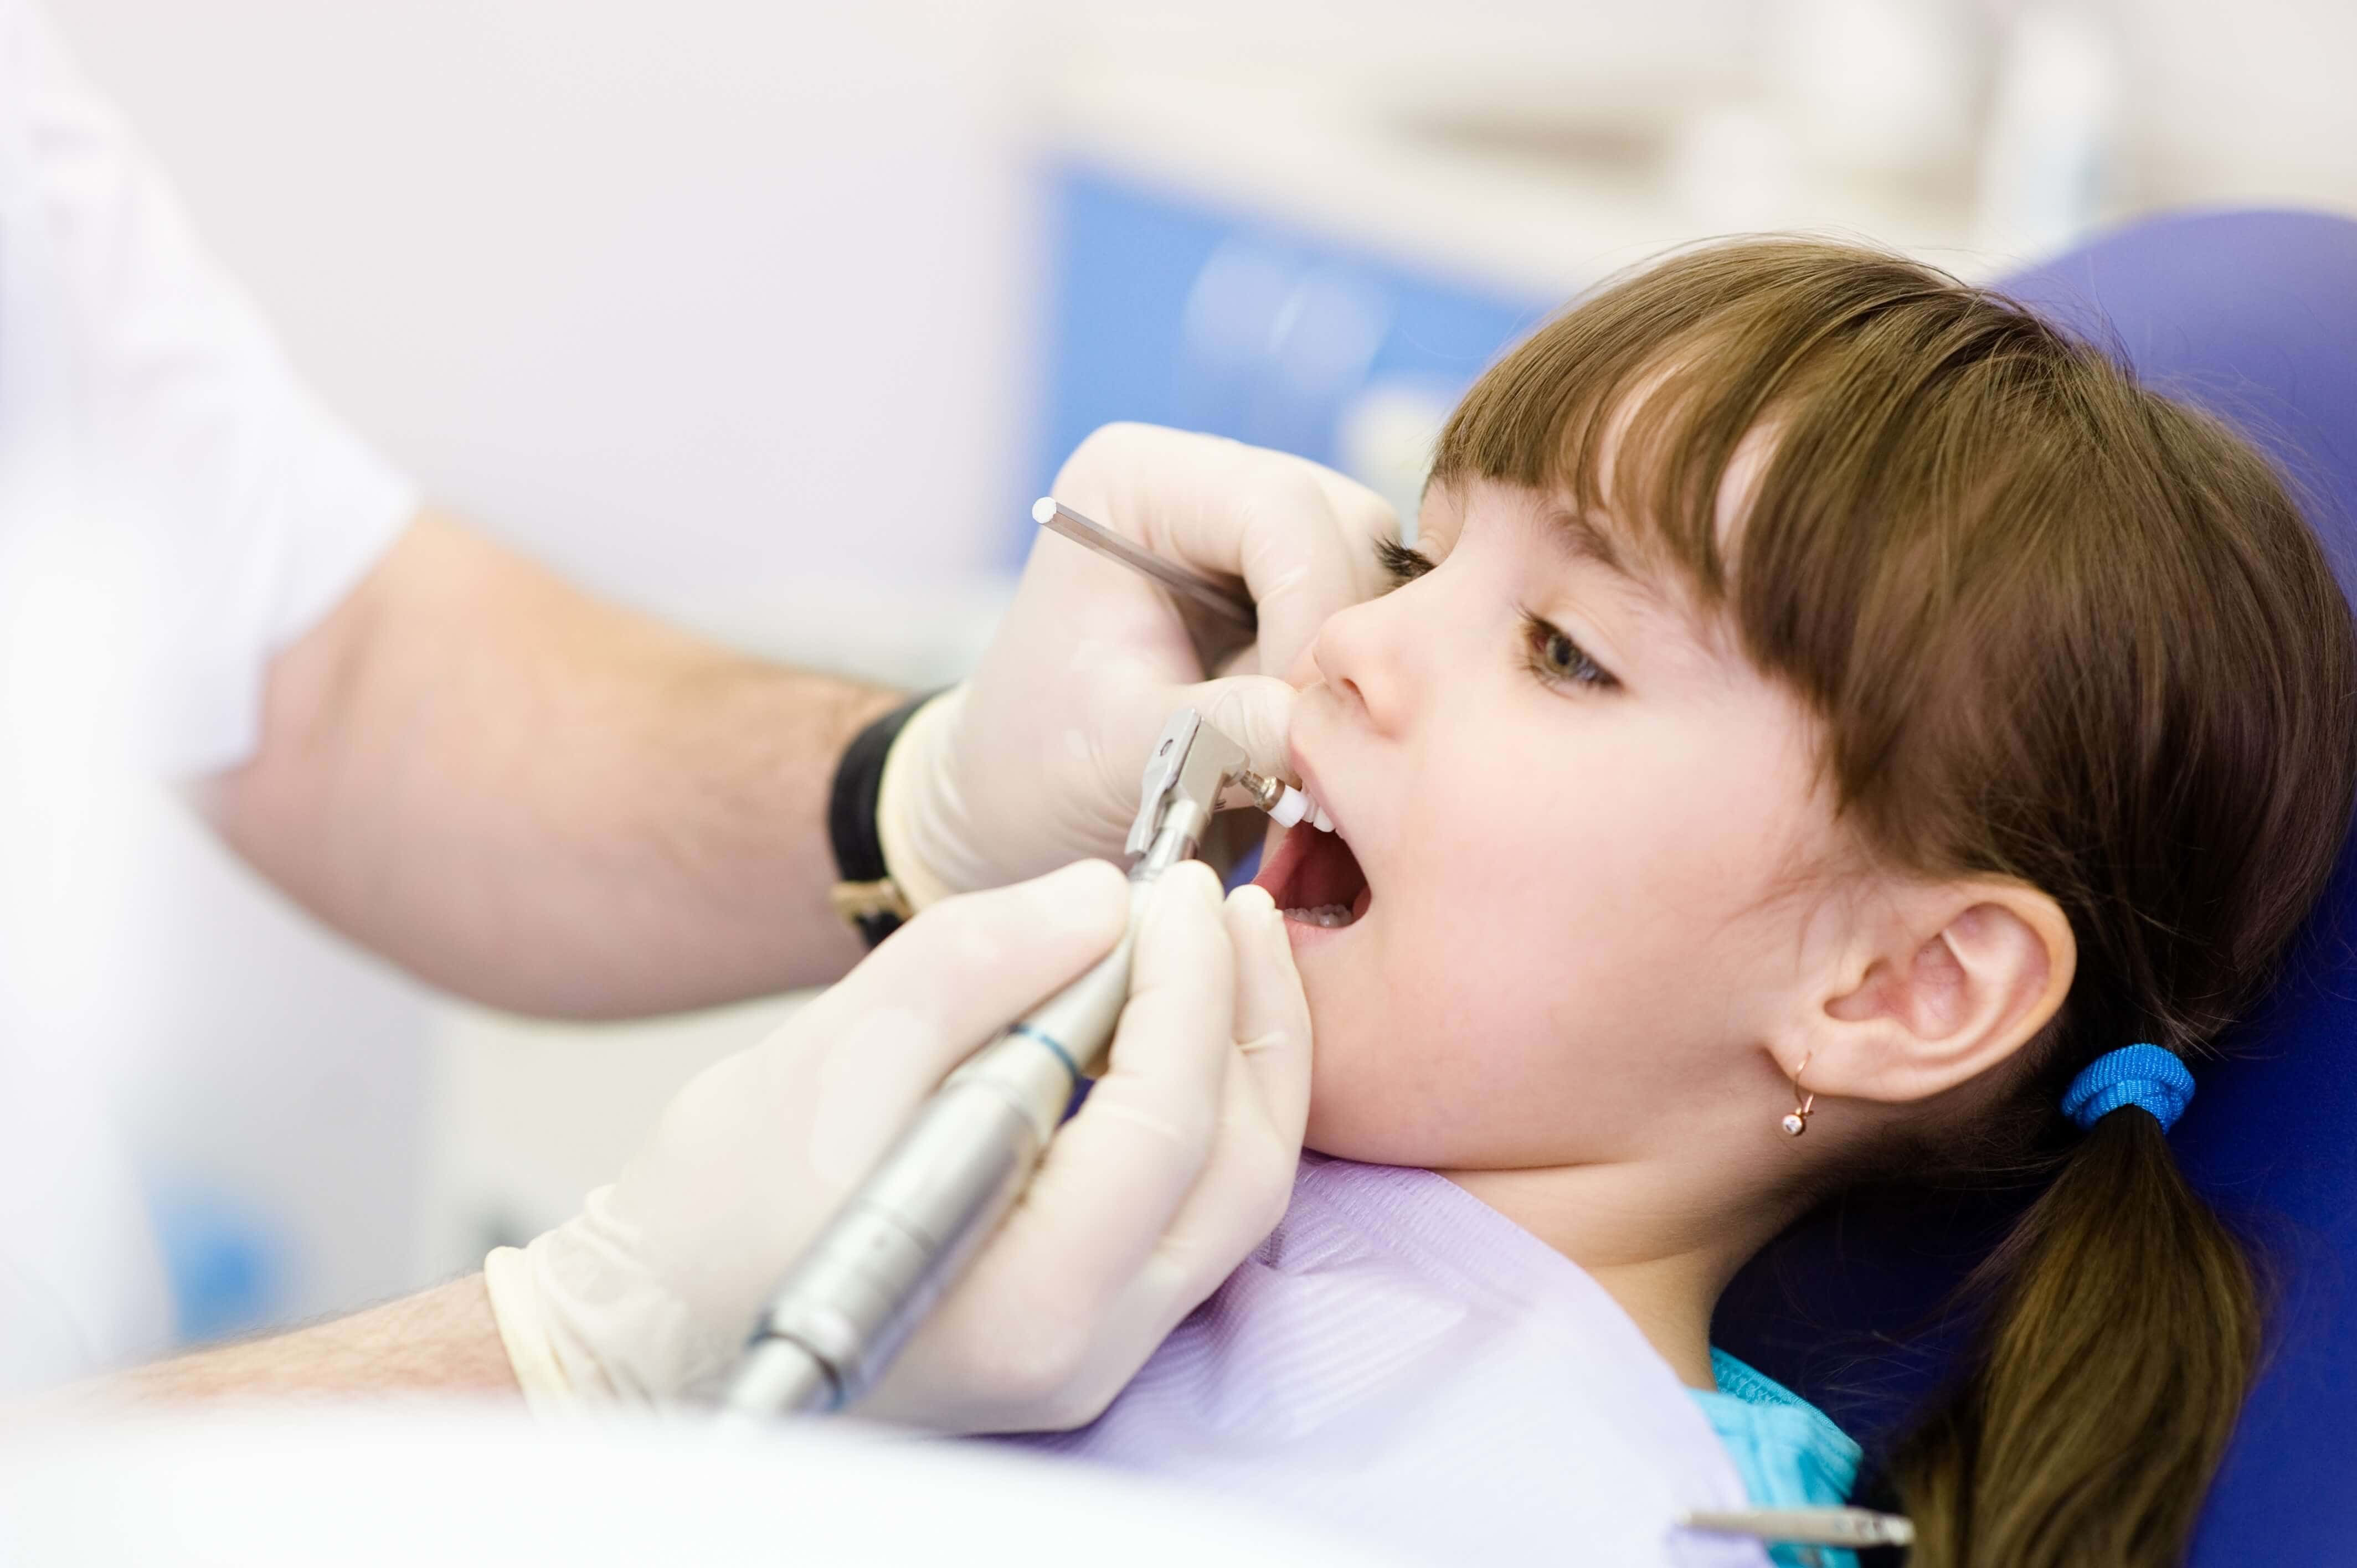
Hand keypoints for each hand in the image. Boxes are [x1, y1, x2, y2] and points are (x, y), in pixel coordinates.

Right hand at [482, 859, 1309, 1432]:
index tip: (1182, 884)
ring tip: (1220, 945)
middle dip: (1247, 1019)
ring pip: (1233, 1198)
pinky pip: (1190, 1214)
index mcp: (1024, 1301)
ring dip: (1239, 1060)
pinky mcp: (1081, 1334)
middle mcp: (1082, 1354)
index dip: (1191, 986)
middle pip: (1240, 1171)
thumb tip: (1101, 898)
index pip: (1167, 1121)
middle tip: (1228, 902)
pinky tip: (1173, 1023)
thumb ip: (971, 968)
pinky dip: (1200, 1108)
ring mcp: (1090, 1357)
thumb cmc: (709, 1214)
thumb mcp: (828, 1058)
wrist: (651, 1331)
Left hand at [879, 424, 1395, 901]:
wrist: (1024, 807)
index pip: (1278, 508)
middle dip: (1338, 648)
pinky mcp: (1295, 593)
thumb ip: (1217, 728)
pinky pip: (1372, 626)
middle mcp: (1206, 485)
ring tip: (1305, 762)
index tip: (1296, 723)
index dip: (1310, 613)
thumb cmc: (1038, 771)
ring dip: (1353, 674)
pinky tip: (1316, 751)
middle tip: (1312, 755)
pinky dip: (1356, 690)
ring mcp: (1257, 535)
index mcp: (1135, 482)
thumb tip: (1315, 723)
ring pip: (1376, 579)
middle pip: (1344, 531)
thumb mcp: (1117, 754)